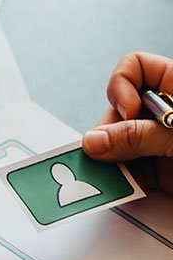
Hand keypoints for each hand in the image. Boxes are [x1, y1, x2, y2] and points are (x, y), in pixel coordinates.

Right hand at [82, 52, 172, 194]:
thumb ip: (140, 136)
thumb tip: (94, 140)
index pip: (137, 67)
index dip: (122, 86)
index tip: (127, 111)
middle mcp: (169, 113)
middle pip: (118, 112)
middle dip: (108, 134)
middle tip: (102, 154)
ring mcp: (163, 144)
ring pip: (119, 145)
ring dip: (109, 163)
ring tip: (104, 180)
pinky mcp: (164, 173)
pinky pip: (130, 174)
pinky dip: (120, 184)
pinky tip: (116, 191)